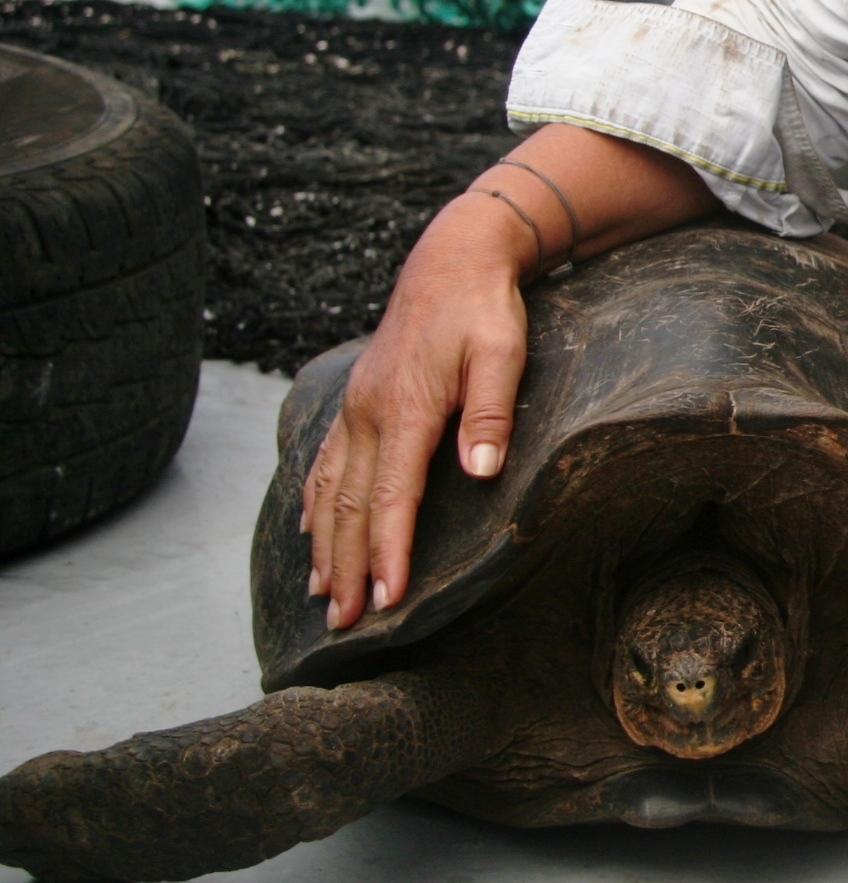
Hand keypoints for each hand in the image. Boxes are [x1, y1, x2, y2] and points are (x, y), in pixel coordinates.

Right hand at [302, 193, 531, 629]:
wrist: (452, 258)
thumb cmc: (485, 309)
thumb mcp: (503, 352)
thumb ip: (491, 413)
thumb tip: (480, 472)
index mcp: (407, 408)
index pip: (392, 496)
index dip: (387, 551)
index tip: (384, 600)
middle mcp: (370, 412)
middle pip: (352, 505)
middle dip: (347, 568)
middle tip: (344, 625)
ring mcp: (357, 407)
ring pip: (330, 489)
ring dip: (325, 546)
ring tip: (321, 597)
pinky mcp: (358, 400)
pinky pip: (326, 463)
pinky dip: (316, 505)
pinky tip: (311, 534)